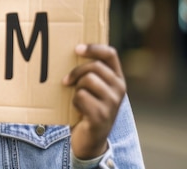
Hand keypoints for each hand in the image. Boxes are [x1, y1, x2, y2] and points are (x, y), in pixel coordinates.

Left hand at [63, 44, 125, 159]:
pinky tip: (78, 110)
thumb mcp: (93, 88)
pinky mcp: (101, 115)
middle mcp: (119, 89)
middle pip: (94, 67)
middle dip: (76, 72)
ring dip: (75, 88)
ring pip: (87, 81)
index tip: (77, 49)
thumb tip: (71, 51)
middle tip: (67, 81)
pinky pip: (81, 97)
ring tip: (77, 98)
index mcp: (117, 79)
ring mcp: (112, 103)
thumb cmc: (88, 108)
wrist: (90, 139)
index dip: (93, 48)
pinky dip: (74, 102)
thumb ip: (90, 72)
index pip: (110, 54)